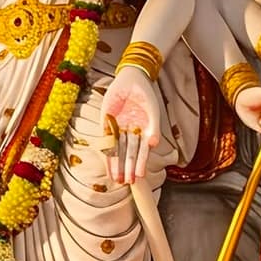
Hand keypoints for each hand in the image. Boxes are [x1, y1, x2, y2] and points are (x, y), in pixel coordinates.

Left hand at [99, 66, 162, 183]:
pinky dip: (106, 151)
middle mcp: (130, 132)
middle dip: (128, 168)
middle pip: (129, 153)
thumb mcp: (153, 110)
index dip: (139, 164)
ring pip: (118, 150)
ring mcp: (118, 128)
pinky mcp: (106, 122)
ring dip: (117, 164)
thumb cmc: (145, 94)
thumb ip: (154, 128)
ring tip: (118, 179)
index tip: (139, 177)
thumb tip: (153, 144)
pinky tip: (107, 163)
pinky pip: (106, 139)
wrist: (132, 78)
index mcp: (143, 131)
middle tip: (128, 183)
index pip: (140, 151)